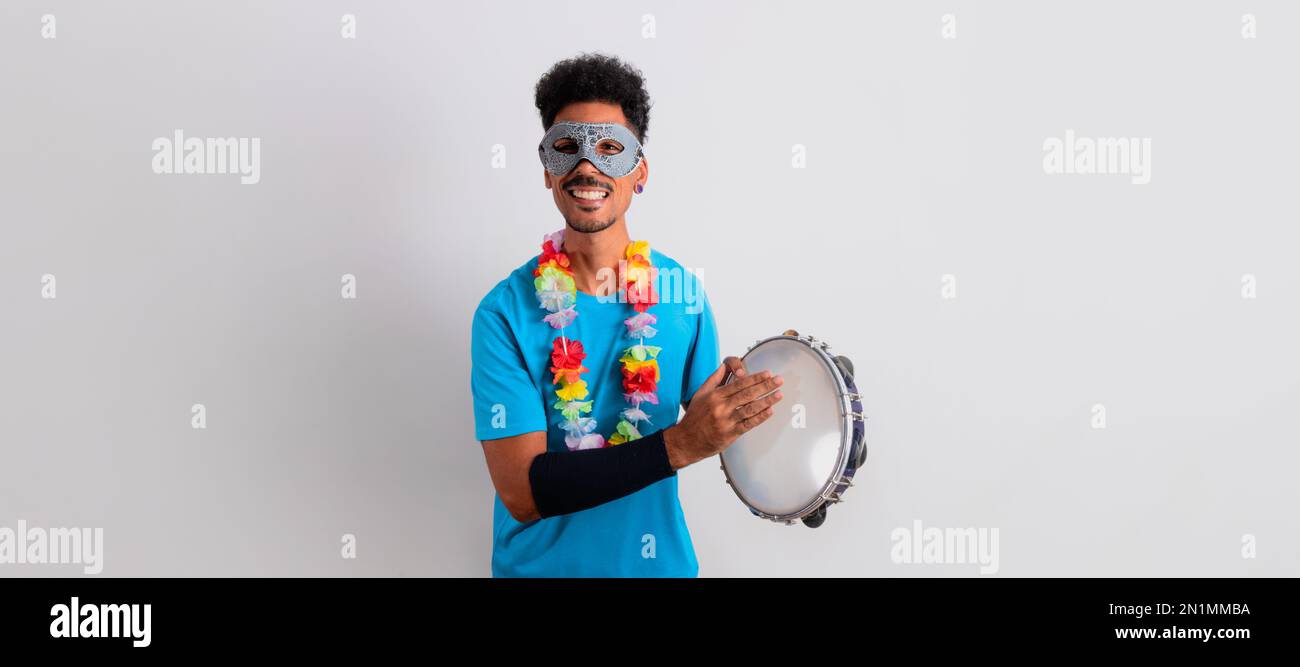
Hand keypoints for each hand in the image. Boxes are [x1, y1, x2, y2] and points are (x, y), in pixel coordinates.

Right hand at [663, 361, 783, 469]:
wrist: (686, 441)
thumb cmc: (694, 417)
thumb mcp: (700, 394)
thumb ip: (713, 379)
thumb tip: (723, 366)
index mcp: (715, 396)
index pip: (739, 384)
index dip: (755, 378)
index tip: (767, 373)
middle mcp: (721, 407)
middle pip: (748, 394)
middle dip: (766, 385)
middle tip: (779, 380)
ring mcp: (726, 421)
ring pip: (751, 408)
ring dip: (767, 401)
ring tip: (779, 394)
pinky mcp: (730, 434)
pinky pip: (749, 424)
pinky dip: (761, 417)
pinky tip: (770, 411)